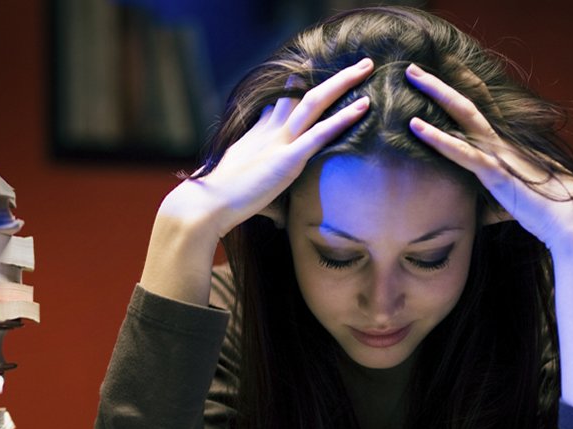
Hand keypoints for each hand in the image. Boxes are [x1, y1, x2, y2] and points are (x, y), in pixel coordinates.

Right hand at [142, 58, 372, 303]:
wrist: (205, 205)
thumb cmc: (223, 204)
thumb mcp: (249, 192)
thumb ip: (270, 198)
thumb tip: (284, 220)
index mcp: (259, 136)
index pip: (282, 104)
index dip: (298, 87)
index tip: (312, 72)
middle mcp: (270, 132)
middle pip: (303, 94)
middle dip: (332, 78)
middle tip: (357, 64)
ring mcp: (279, 143)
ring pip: (315, 102)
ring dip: (343, 83)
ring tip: (367, 67)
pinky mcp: (287, 160)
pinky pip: (320, 133)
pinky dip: (343, 118)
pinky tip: (363, 106)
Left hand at [406, 64, 572, 413]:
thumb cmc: (546, 214)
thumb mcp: (512, 205)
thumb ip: (491, 202)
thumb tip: (476, 213)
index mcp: (505, 149)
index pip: (476, 116)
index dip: (456, 96)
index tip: (435, 79)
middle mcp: (502, 145)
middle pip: (466, 105)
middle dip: (438, 85)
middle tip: (413, 68)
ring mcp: (500, 156)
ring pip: (462, 117)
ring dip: (435, 95)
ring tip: (410, 76)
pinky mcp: (497, 174)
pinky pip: (462, 152)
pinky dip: (438, 140)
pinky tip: (416, 127)